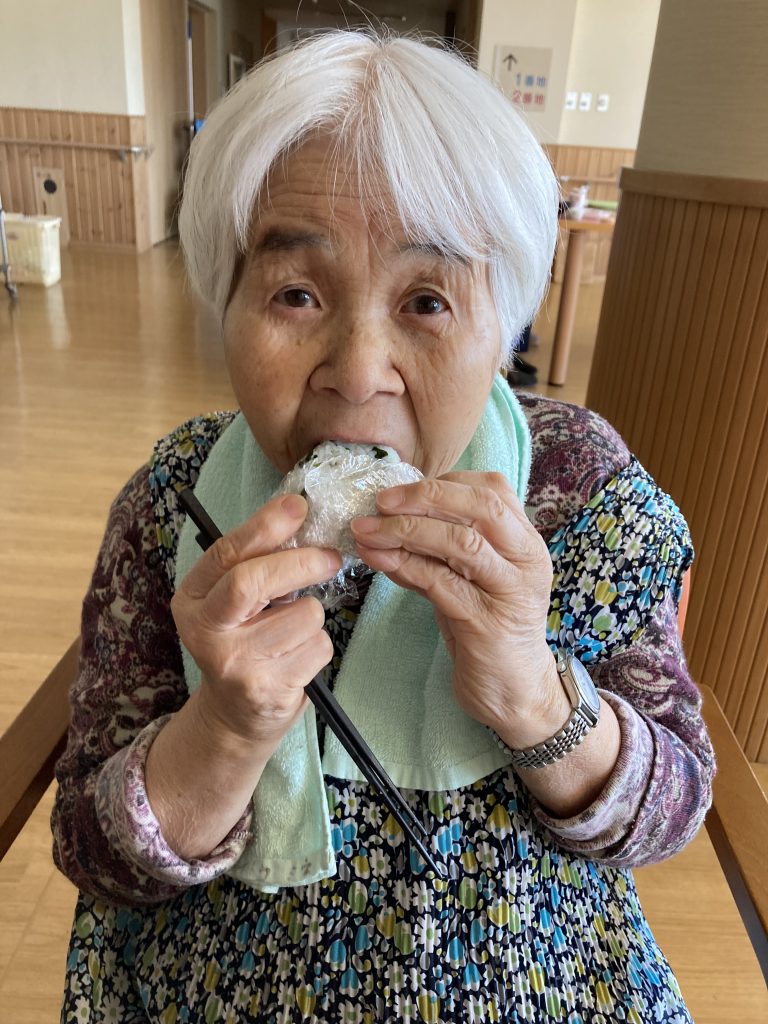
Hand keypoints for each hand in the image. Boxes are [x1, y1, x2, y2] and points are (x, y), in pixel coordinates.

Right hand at [171, 493, 341, 751]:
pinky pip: (318, 647)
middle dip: (301, 562)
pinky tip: (296, 657)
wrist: (234, 715)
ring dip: (312, 616)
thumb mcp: (232, 600)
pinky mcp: (268, 690)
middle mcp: (205, 631)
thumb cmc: (242, 641)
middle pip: (253, 581)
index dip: (265, 525)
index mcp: (193, 599)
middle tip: (330, 557)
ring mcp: (235, 664)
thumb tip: (299, 516)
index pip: (226, 554)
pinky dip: (318, 646)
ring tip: (292, 632)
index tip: (298, 505)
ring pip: (302, 615)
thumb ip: (255, 563)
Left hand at [350, 473, 559, 734]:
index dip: (442, 483)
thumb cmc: (486, 628)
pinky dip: (405, 567)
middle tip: (381, 501)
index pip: (492, 490)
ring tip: (366, 531)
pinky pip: (442, 584)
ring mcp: (511, 591)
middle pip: (481, 507)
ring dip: (406, 531)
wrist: (514, 693)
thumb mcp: (466, 577)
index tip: (399, 490)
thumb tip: (386, 516)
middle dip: (425, 497)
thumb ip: (438, 547)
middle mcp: (527, 560)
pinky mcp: (488, 623)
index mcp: (525, 541)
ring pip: (461, 543)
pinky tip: (378, 560)